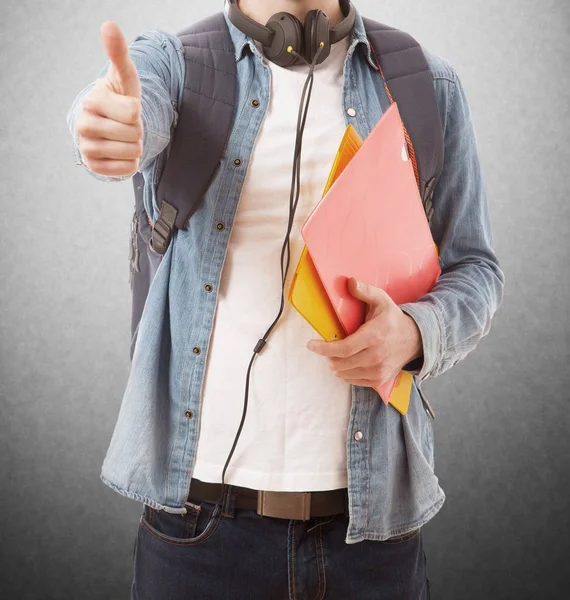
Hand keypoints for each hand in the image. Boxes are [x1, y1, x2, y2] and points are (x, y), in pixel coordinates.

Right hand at [76, 22, 142, 176]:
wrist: (109, 126)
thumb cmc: (120, 99)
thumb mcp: (124, 76)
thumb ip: (118, 53)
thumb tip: (108, 25)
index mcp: (91, 101)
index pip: (134, 112)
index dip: (137, 111)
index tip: (126, 109)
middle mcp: (84, 125)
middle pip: (135, 134)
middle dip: (137, 130)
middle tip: (125, 125)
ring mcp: (87, 148)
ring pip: (133, 152)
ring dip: (135, 146)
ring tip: (123, 137)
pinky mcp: (94, 167)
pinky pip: (128, 169)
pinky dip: (131, 162)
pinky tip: (120, 153)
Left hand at [306, 277, 422, 387]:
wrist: (415, 340)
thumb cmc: (393, 319)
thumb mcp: (382, 300)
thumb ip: (365, 291)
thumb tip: (349, 281)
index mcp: (374, 337)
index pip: (344, 349)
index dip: (324, 349)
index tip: (310, 345)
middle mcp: (377, 357)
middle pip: (341, 363)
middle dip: (328, 356)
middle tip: (324, 348)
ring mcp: (379, 371)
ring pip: (345, 374)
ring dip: (335, 365)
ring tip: (336, 354)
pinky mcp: (379, 380)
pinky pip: (353, 381)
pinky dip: (345, 373)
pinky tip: (347, 362)